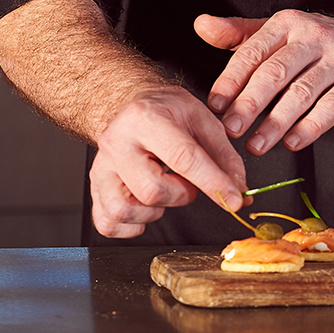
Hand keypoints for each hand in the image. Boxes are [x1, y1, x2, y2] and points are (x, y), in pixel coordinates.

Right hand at [88, 85, 247, 237]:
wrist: (132, 107)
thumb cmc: (167, 112)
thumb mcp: (202, 119)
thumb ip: (224, 155)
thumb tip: (239, 190)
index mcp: (147, 119)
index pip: (183, 158)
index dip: (213, 183)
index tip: (234, 200)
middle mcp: (117, 143)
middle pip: (152, 190)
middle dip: (181, 195)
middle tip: (187, 182)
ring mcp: (101, 168)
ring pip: (125, 210)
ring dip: (155, 211)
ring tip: (165, 190)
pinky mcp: (94, 188)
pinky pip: (108, 223)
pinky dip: (132, 225)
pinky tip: (146, 206)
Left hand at [194, 10, 333, 154]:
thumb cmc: (326, 43)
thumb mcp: (284, 30)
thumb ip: (241, 32)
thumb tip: (202, 25)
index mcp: (289, 23)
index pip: (253, 51)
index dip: (231, 80)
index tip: (215, 105)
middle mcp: (315, 36)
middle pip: (276, 72)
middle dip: (250, 104)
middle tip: (231, 129)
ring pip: (302, 92)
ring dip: (276, 122)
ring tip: (256, 145)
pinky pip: (333, 106)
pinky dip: (311, 127)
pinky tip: (293, 142)